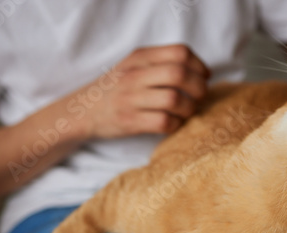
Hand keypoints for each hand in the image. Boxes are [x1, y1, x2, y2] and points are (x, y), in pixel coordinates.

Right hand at [76, 44, 209, 138]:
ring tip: (187, 111)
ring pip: (174, 99)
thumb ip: (160, 63)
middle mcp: (134, 75)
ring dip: (189, 108)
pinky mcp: (130, 121)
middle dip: (198, 87)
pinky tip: (174, 123)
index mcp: (139, 57)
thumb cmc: (117, 88)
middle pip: (179, 74)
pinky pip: (164, 122)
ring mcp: (131, 98)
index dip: (199, 65)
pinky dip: (176, 124)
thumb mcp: (133, 66)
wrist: (83, 111)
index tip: (203, 77)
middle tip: (199, 96)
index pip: (180, 52)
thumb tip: (200, 71)